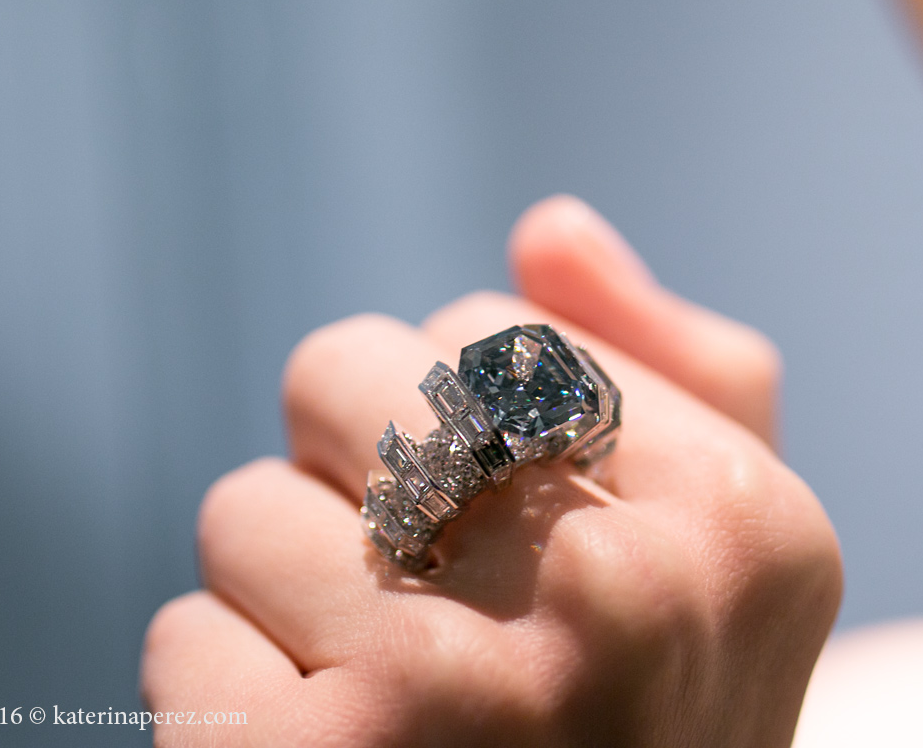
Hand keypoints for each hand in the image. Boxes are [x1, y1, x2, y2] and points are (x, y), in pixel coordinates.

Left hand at [141, 197, 841, 746]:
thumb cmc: (656, 712)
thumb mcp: (726, 550)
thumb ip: (670, 363)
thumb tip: (549, 223)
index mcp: (737, 519)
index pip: (482, 321)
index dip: (472, 420)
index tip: (525, 524)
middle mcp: (621, 600)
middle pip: (345, 368)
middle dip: (363, 465)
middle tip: (435, 587)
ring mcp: (459, 698)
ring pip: (245, 507)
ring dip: (296, 594)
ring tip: (394, 695)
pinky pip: (185, 633)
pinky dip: (237, 695)